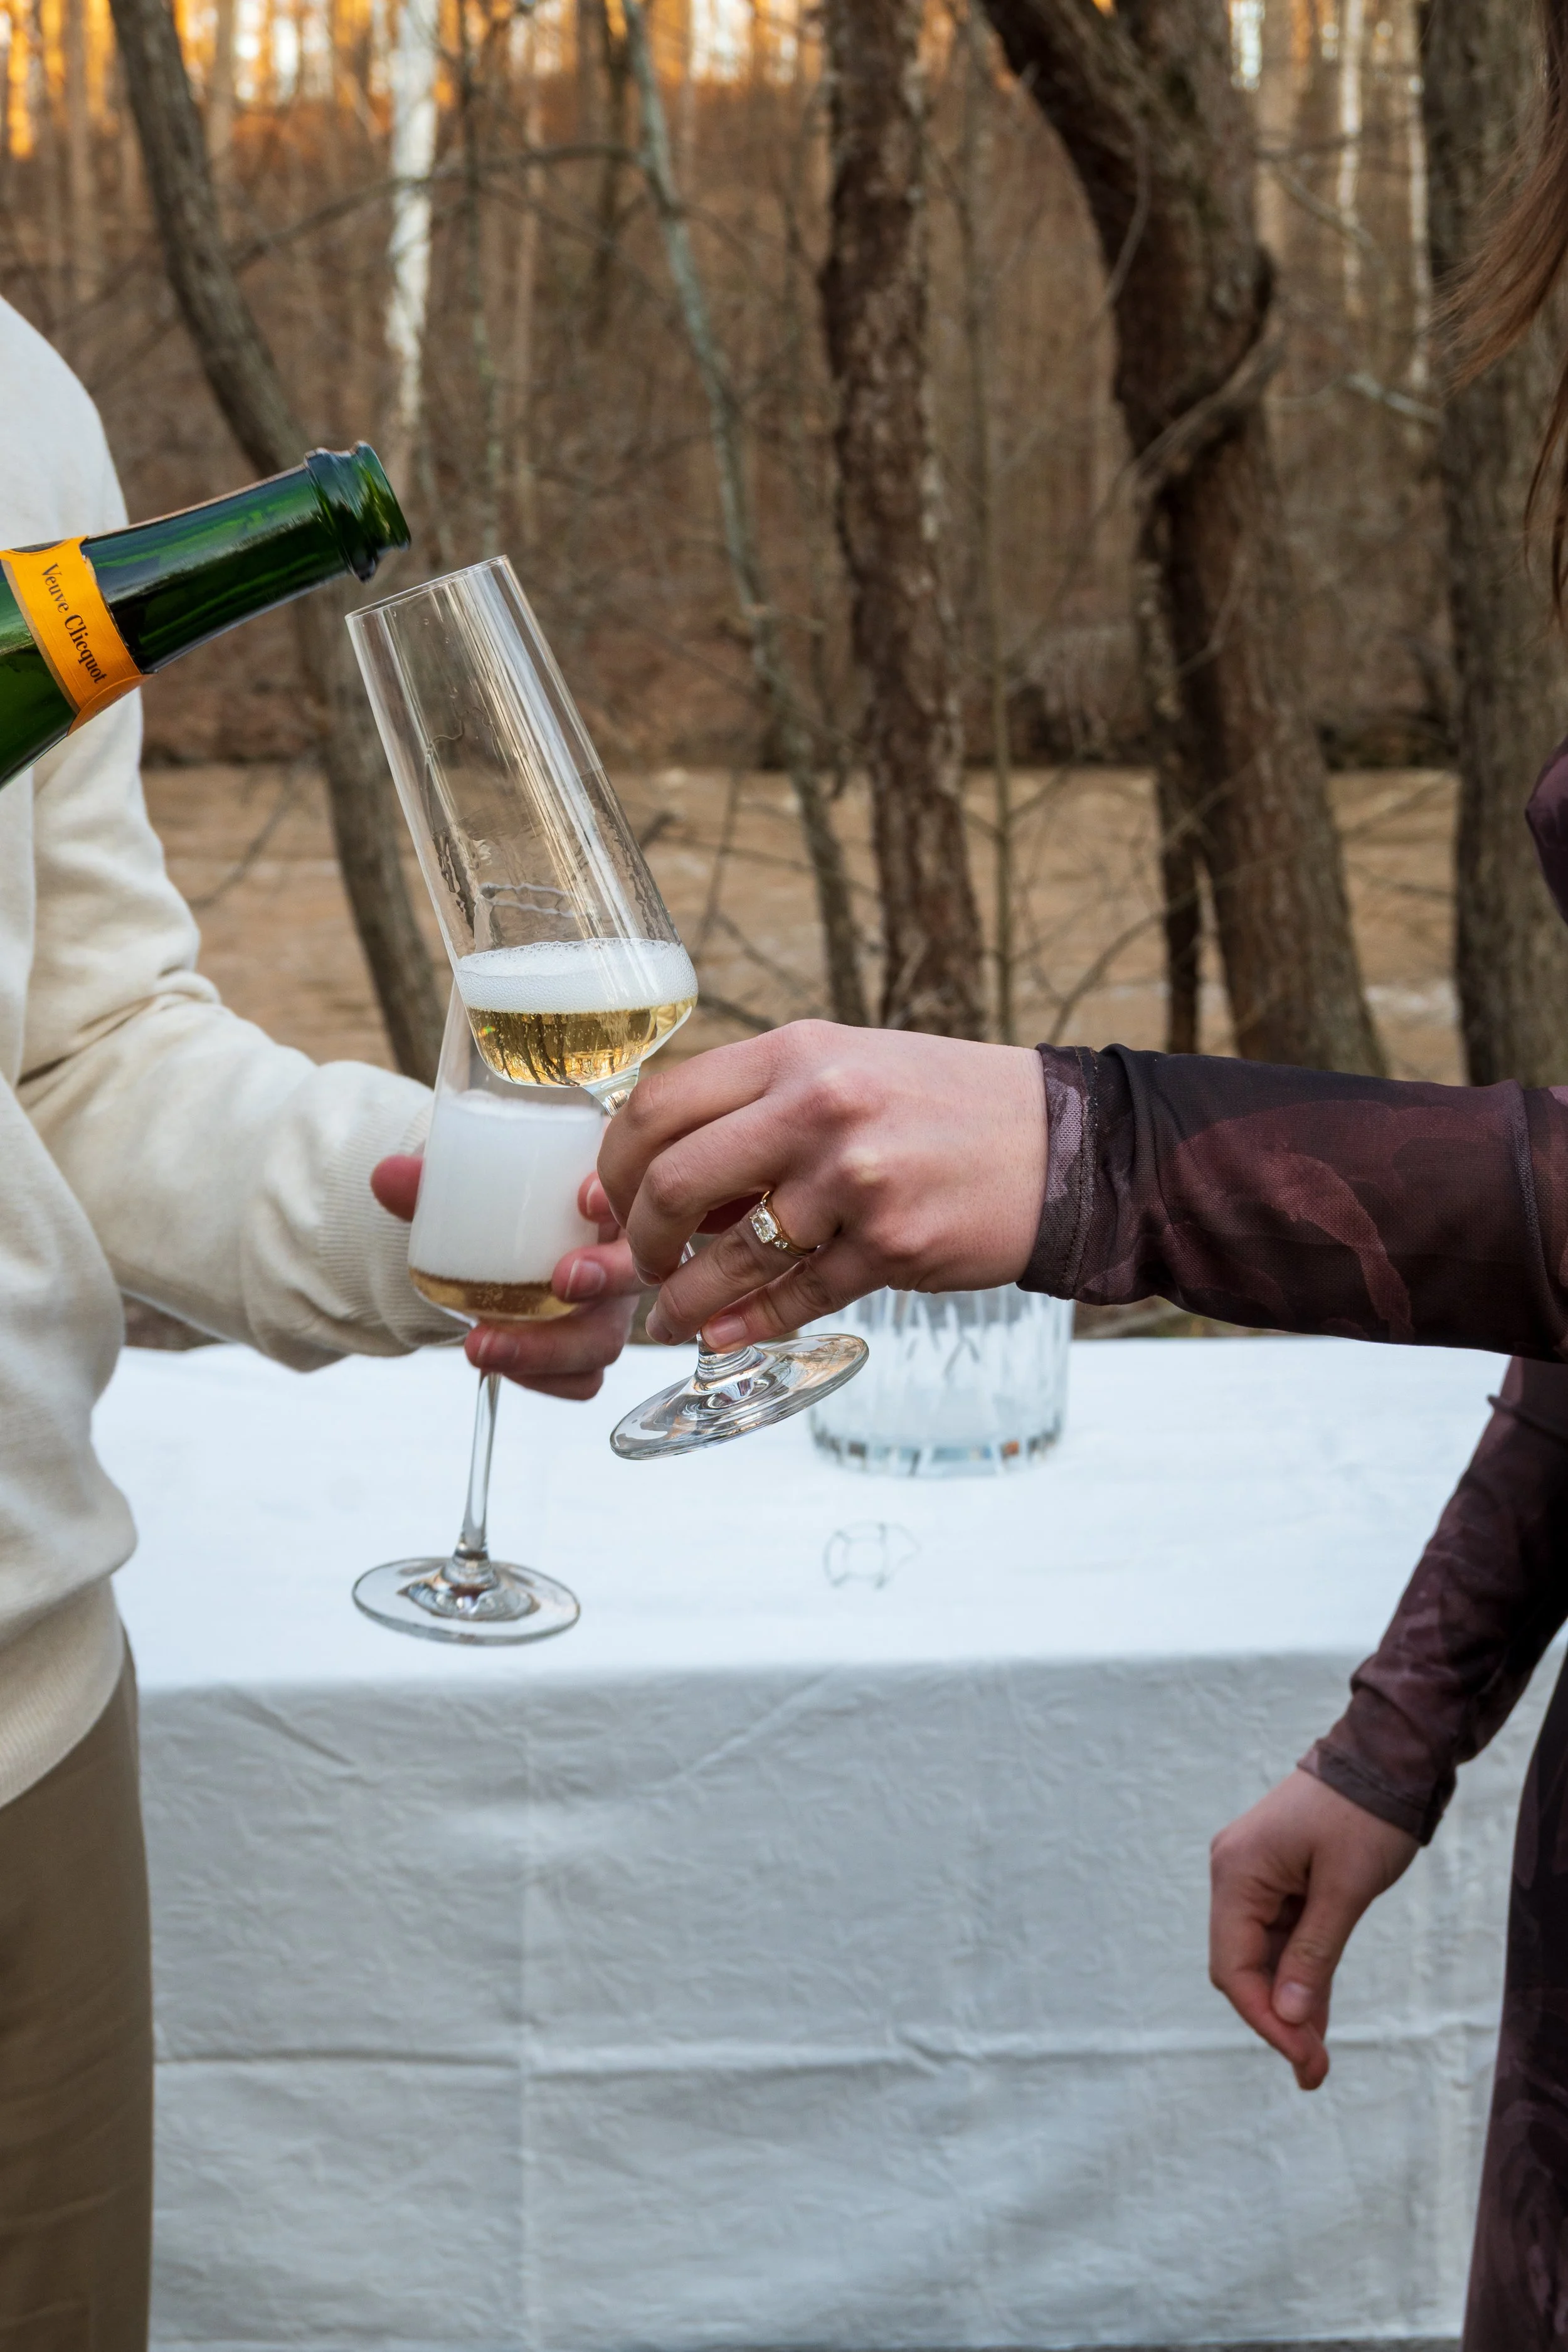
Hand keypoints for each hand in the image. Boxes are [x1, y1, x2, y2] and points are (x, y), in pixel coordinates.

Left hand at [371, 1158, 641, 1400]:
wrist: (489, 1246)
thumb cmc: (499, 1204)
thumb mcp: (470, 1183)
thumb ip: (434, 1181)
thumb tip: (386, 1176)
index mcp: (608, 1197)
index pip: (637, 1190)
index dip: (621, 1196)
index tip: (584, 1197)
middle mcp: (622, 1253)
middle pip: (638, 1271)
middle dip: (606, 1279)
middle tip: (559, 1282)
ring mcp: (612, 1307)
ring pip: (607, 1338)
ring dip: (551, 1350)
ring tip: (483, 1346)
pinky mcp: (590, 1349)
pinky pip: (583, 1379)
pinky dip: (543, 1380)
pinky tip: (497, 1364)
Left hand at [595, 1022, 1046, 1347]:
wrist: (1061, 1143)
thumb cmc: (939, 1106)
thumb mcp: (843, 1072)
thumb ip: (753, 1112)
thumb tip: (648, 1181)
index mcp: (797, 1053)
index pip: (659, 1106)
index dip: (614, 1165)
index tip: (605, 1201)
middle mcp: (820, 1108)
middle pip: (675, 1182)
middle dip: (638, 1240)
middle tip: (637, 1264)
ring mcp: (858, 1180)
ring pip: (730, 1257)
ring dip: (683, 1301)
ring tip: (670, 1319)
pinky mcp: (893, 1246)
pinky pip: (794, 1299)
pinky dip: (745, 1326)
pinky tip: (722, 1336)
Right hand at [1209, 1768, 1418, 2090]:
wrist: (1384, 1757)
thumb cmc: (1365, 1814)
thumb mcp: (1346, 1889)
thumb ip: (1313, 1953)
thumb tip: (1287, 2017)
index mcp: (1237, 1872)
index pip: (1233, 1966)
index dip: (1265, 2019)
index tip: (1303, 2059)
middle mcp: (1233, 1874)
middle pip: (1241, 1964)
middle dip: (1275, 2018)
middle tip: (1315, 2069)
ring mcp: (1252, 1875)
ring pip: (1261, 1955)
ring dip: (1288, 2002)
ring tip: (1317, 2057)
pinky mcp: (1275, 1877)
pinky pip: (1279, 1936)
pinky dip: (1298, 1973)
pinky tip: (1314, 2015)